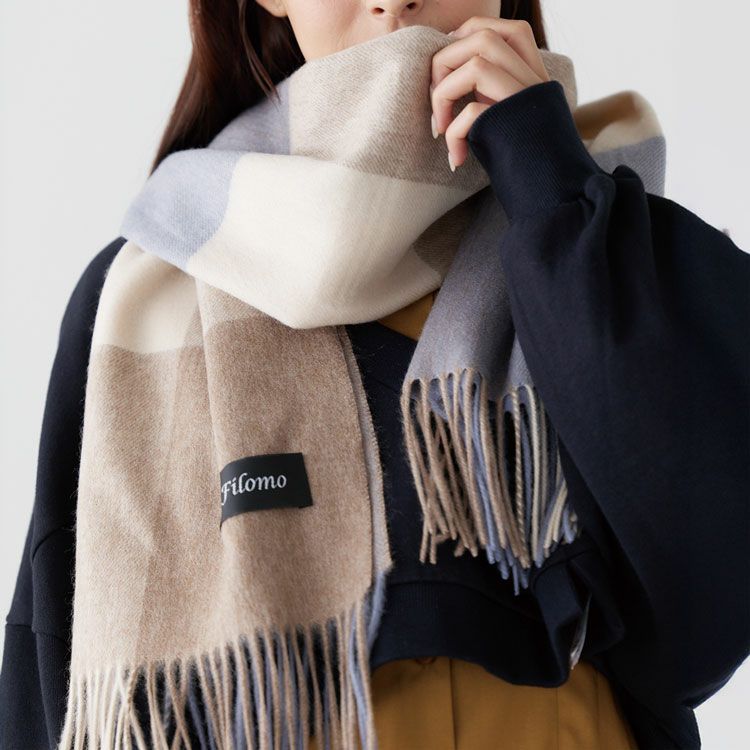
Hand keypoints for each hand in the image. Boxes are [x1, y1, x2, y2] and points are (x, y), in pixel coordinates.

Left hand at [430, 16, 550, 170]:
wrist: (555, 196)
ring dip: (443, 92)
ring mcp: (525, 99)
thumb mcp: (510, 121)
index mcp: (535, 77)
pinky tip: (456, 158)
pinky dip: (453, 134)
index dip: (469, 35)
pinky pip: (471, 110)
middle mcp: (533, 81)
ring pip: (476, 61)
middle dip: (445, 61)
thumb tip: (449, 77)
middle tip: (436, 100)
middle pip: (483, 36)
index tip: (447, 66)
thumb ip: (494, 95)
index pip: (507, 29)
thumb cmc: (524, 167)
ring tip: (441, 127)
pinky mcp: (513, 123)